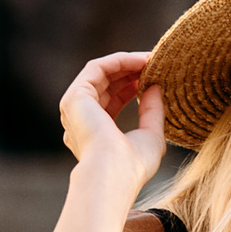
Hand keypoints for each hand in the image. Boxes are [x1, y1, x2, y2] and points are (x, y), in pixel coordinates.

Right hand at [59, 52, 166, 187]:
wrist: (115, 172)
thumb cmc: (133, 164)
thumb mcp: (151, 135)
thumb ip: (152, 111)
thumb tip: (155, 87)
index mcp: (95, 133)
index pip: (113, 101)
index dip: (133, 86)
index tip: (154, 77)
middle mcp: (81, 120)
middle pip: (106, 85)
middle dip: (130, 72)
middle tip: (154, 63)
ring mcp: (75, 108)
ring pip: (100, 74)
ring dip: (126, 63)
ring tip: (149, 59)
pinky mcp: (75, 96)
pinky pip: (96, 68)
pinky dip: (119, 61)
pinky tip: (140, 60)